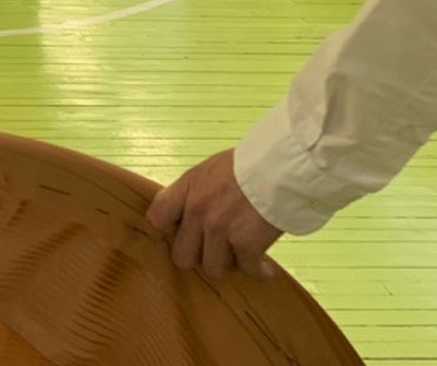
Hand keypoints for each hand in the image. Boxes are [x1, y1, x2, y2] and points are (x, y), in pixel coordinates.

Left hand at [146, 149, 282, 279]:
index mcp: (187, 189)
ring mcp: (220, 231)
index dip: (169, 228)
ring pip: (213, 268)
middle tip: (213, 251)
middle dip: (198, 257)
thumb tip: (190, 211)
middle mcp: (198, 212)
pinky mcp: (245, 245)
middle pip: (182, 256)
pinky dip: (258, 272)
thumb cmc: (249, 163)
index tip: (181, 231)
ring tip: (240, 258)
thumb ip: (196, 191)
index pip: (157, 217)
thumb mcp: (211, 169)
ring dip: (228, 265)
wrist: (279, 166)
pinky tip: (264, 269)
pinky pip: (246, 270)